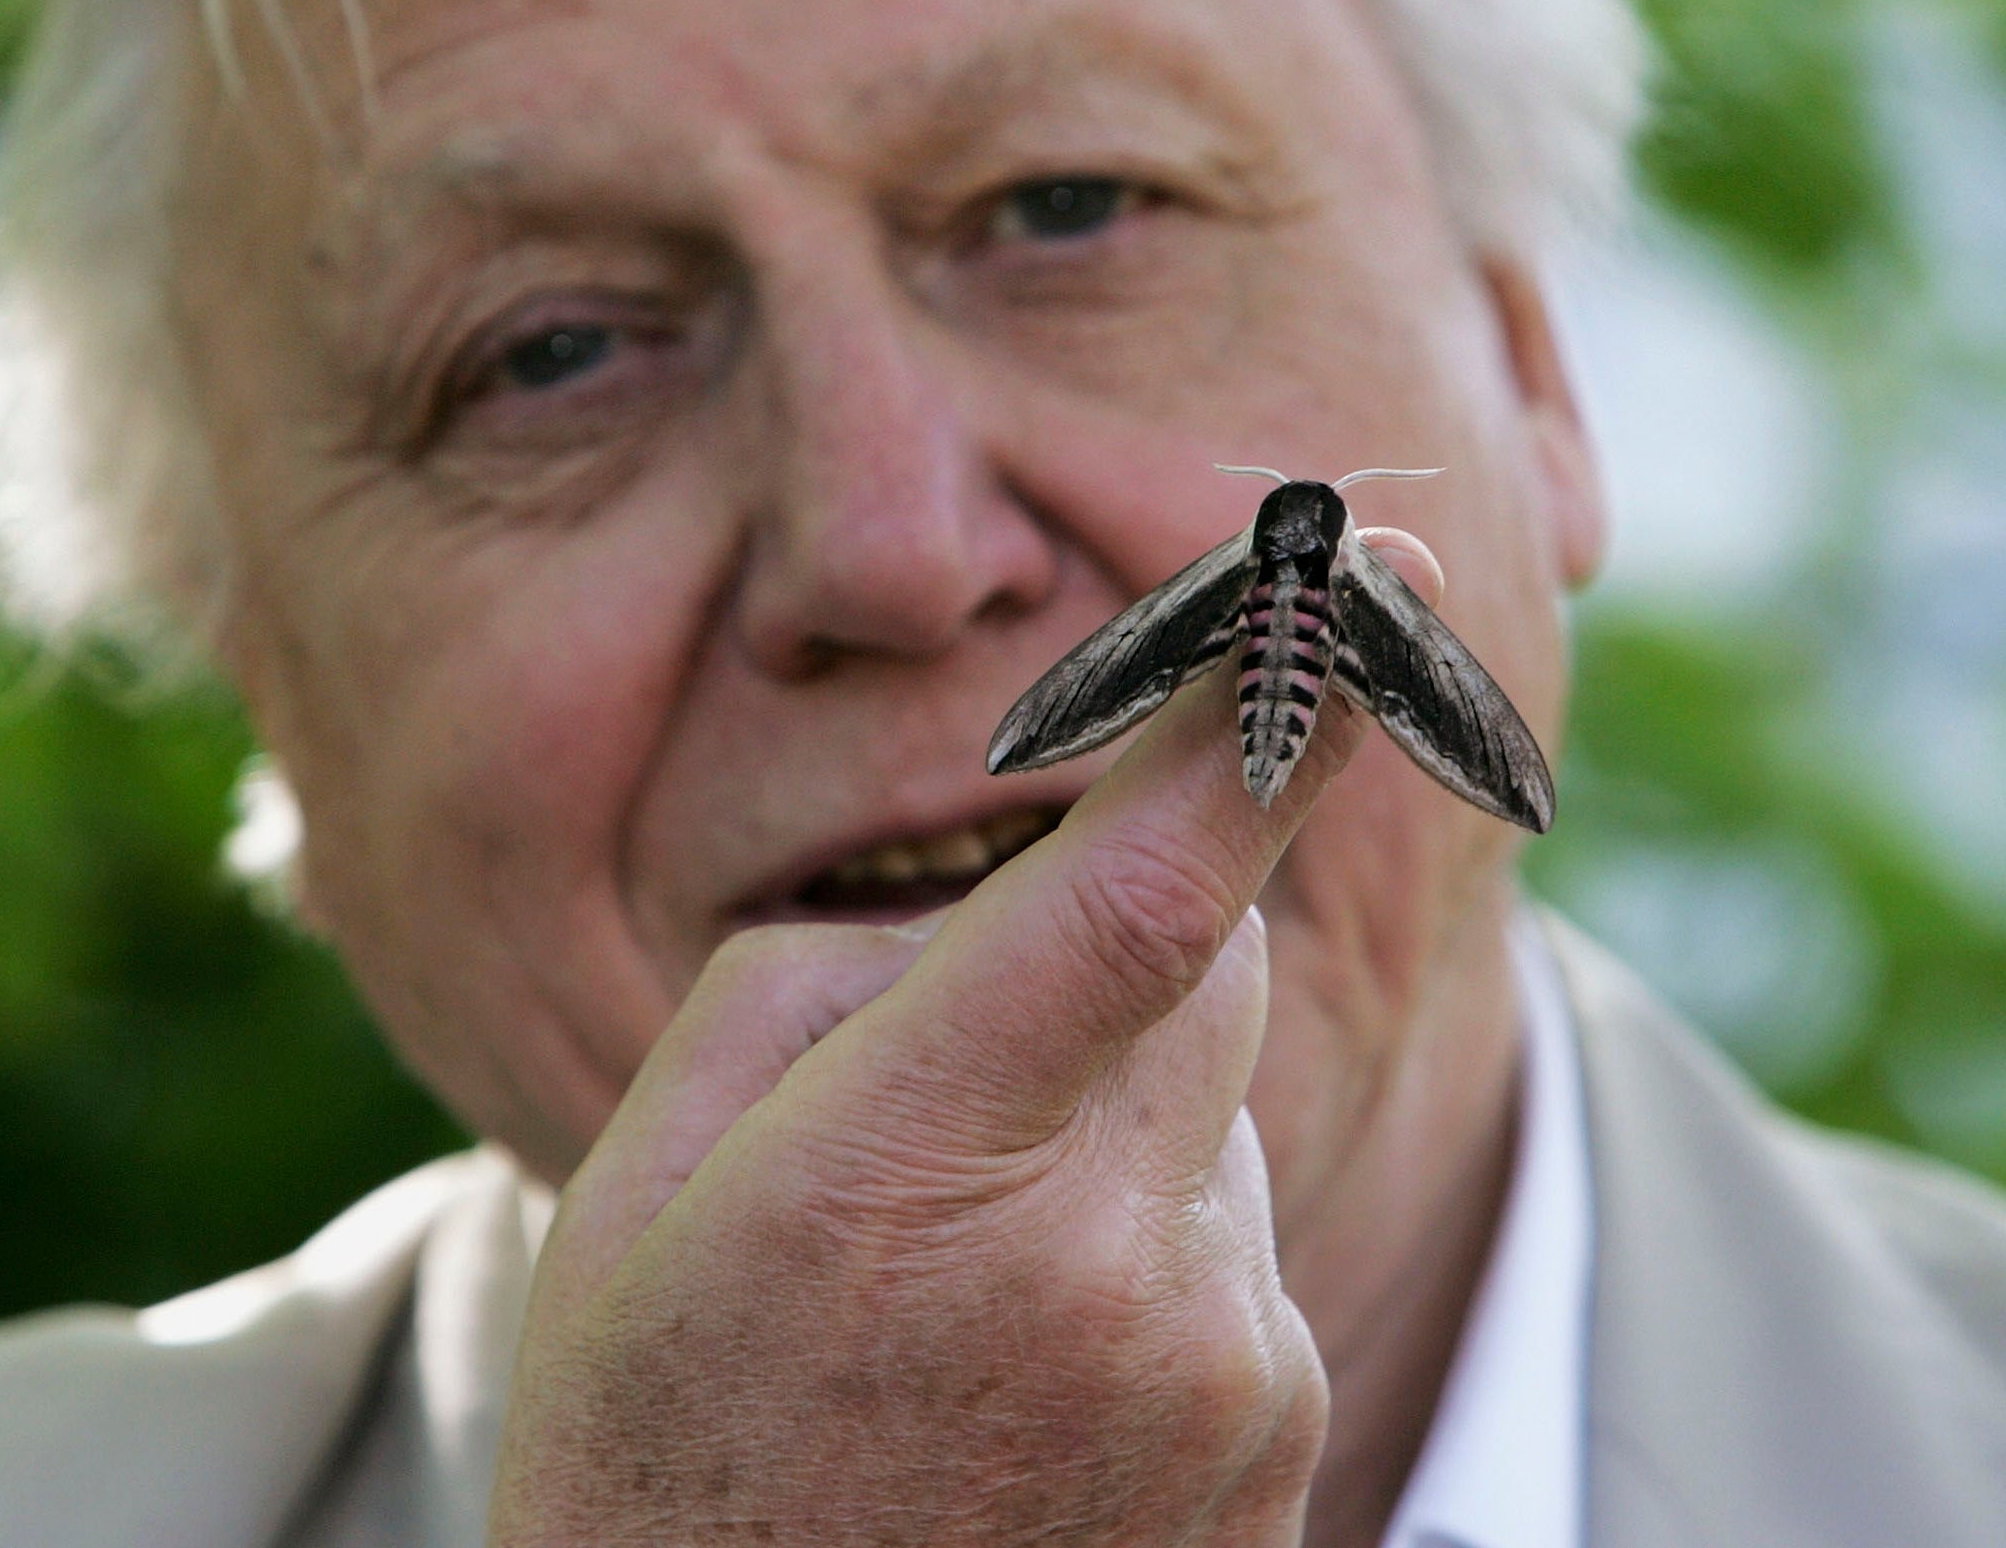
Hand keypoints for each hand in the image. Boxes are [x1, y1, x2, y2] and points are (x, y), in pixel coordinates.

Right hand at [487, 535, 1442, 1545]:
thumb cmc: (662, 1438)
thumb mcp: (653, 1176)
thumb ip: (836, 982)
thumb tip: (993, 908)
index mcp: (919, 1163)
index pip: (1142, 888)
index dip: (1261, 710)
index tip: (1352, 566)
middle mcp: (1117, 1266)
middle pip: (1203, 964)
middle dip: (1107, 951)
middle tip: (947, 1075)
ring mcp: (1224, 1369)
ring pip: (1213, 1104)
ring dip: (1108, 1126)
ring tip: (953, 1286)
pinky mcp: (1278, 1435)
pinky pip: (1234, 1237)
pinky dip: (1147, 1243)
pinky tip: (1019, 1362)